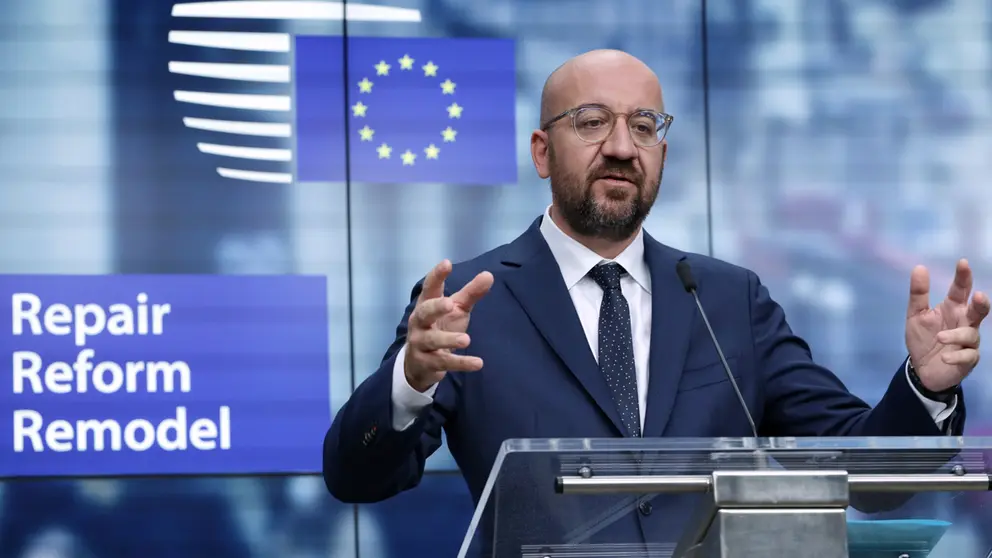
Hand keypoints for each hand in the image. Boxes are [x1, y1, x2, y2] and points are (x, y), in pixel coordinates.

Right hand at [404, 259, 493, 391]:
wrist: (419, 364)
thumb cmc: (440, 327)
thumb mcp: (456, 310)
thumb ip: (471, 294)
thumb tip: (489, 275)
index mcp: (426, 305)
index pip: (430, 288)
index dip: (437, 276)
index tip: (447, 263)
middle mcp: (419, 323)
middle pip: (424, 313)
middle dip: (435, 308)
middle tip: (450, 304)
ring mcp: (421, 343)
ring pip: (432, 340)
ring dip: (448, 339)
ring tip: (466, 340)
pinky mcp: (427, 363)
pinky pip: (444, 362)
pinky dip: (461, 363)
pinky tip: (478, 363)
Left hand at [906, 259, 990, 391]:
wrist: (922, 368)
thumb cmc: (923, 338)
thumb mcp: (916, 315)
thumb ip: (918, 293)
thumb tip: (919, 267)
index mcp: (953, 308)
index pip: (961, 290)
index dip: (963, 277)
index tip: (962, 263)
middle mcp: (965, 322)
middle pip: (979, 310)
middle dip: (981, 303)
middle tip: (978, 296)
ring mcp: (968, 341)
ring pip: (971, 334)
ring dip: (956, 335)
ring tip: (940, 337)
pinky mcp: (968, 359)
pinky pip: (968, 356)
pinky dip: (957, 356)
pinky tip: (945, 357)